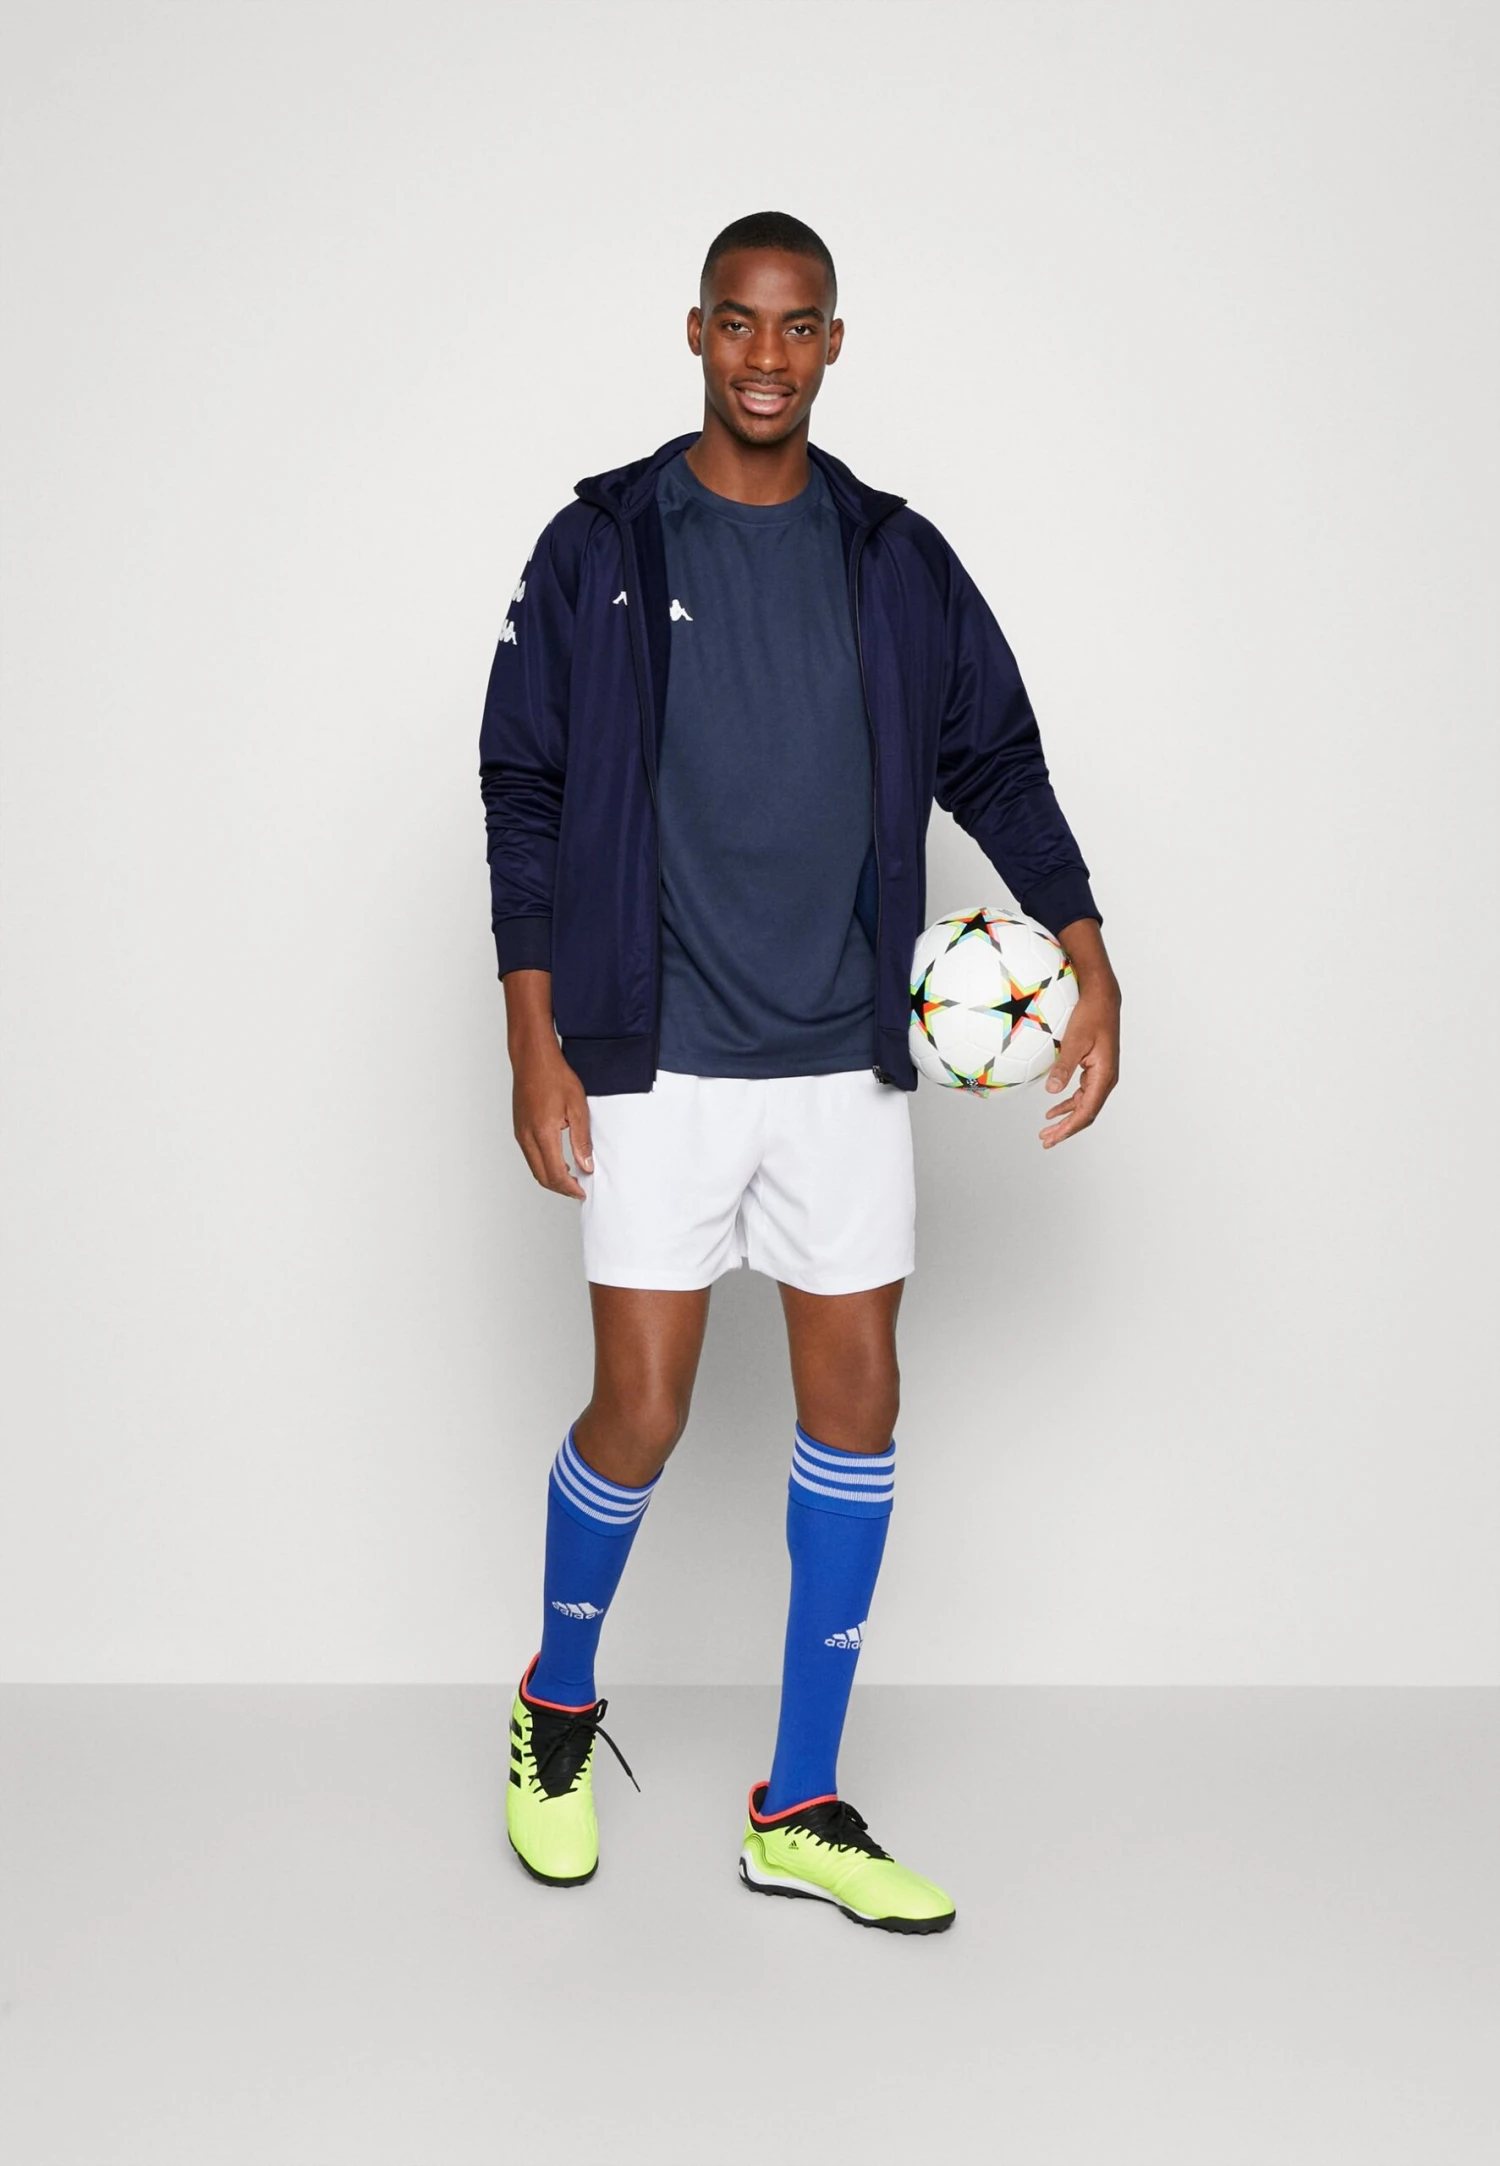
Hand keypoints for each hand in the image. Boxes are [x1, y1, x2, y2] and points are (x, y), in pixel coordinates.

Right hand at [513, 1042, 593, 1198]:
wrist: (533, 1059)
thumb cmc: (555, 1077)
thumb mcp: (577, 1108)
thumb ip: (581, 1140)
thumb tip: (585, 1165)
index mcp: (543, 1133)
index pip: (555, 1174)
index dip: (570, 1187)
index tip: (582, 1191)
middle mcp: (527, 1137)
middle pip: (542, 1177)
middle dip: (561, 1188)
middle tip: (578, 1190)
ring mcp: (520, 1134)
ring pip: (535, 1168)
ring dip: (552, 1178)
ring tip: (571, 1178)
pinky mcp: (518, 1129)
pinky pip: (530, 1156)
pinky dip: (544, 1166)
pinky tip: (558, 1162)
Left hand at [1040, 918, 1119, 1148]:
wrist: (1102, 996)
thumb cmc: (1090, 1015)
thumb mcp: (1074, 1040)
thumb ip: (1063, 1066)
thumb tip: (1052, 1092)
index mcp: (1104, 1076)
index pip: (1086, 1112)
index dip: (1068, 1128)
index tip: (1052, 1138)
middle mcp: (1106, 1078)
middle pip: (1086, 1113)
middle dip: (1066, 1129)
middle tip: (1046, 1141)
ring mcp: (1101, 1074)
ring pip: (1084, 1105)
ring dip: (1066, 1119)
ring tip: (1048, 1130)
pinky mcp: (1095, 1067)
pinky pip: (1082, 1093)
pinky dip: (1069, 1104)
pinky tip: (1054, 1109)